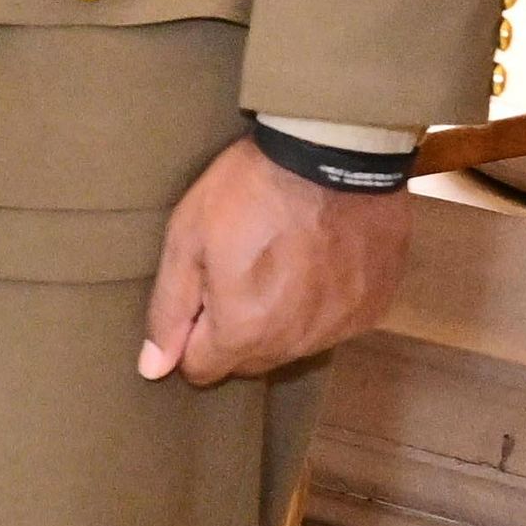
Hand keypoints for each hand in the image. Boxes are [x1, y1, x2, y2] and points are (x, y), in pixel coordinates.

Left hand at [138, 136, 413, 384]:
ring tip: (276, 260)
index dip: (189, 337)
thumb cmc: (249, 192)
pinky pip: (332, 324)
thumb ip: (170, 311)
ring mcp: (340, 327)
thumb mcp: (187, 241)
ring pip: (293, 345)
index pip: (203, 369)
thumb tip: (153, 368)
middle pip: (249, 360)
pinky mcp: (372, 307)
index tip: (197, 296)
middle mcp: (296, 342)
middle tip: (233, 271)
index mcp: (245, 331)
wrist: (334, 155)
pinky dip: (319, 304)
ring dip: (278, 319)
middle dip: (232, 329)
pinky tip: (314, 262)